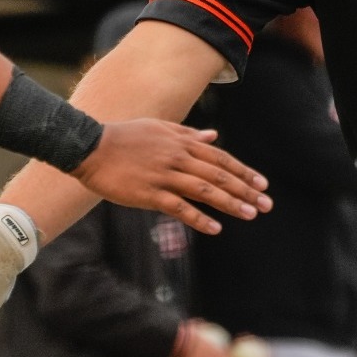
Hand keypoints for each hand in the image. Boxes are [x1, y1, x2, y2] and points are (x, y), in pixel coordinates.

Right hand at [71, 119, 269, 235]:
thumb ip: (188, 133)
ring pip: (205, 190)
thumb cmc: (125, 137)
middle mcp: (177, 158)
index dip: (243, 171)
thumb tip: (213, 136)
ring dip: (230, 203)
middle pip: (218, 174)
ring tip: (250, 214)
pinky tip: (216, 228)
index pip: (220, 158)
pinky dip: (199, 218)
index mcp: (181, 142)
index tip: (262, 184)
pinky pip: (179, 208)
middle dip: (245, 190)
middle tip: (266, 204)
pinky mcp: (149, 194)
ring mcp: (163, 176)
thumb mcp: (160, 129)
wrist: (90, 147)